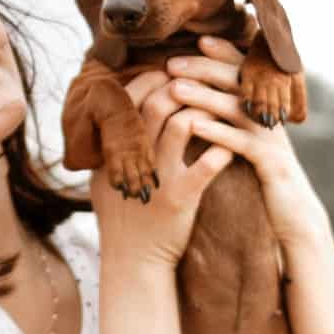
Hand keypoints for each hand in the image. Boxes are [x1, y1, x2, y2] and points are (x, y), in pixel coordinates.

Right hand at [91, 68, 233, 268]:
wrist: (132, 260)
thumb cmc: (122, 216)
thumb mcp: (104, 177)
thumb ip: (110, 147)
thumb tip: (115, 112)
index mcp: (114, 149)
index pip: (130, 99)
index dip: (152, 79)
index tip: (170, 74)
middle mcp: (134, 158)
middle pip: (158, 103)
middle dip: (182, 86)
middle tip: (200, 84)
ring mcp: (158, 177)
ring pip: (183, 125)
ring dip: (205, 111)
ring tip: (218, 110)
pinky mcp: (181, 199)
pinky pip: (207, 165)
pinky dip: (221, 150)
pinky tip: (229, 147)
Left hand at [164, 36, 332, 247]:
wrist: (295, 217)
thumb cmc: (266, 180)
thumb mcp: (252, 145)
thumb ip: (237, 120)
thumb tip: (206, 98)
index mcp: (265, 110)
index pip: (246, 73)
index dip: (224, 54)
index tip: (198, 40)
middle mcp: (272, 118)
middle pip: (240, 82)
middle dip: (205, 68)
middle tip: (171, 62)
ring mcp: (273, 139)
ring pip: (238, 109)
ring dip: (204, 96)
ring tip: (175, 88)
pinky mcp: (272, 164)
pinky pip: (242, 143)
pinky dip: (217, 132)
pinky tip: (193, 126)